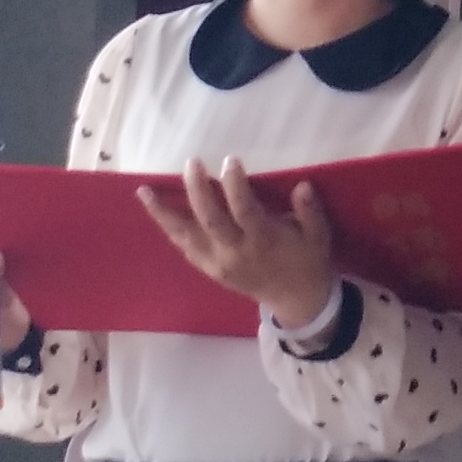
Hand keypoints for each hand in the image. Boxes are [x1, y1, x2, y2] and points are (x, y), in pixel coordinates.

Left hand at [134, 156, 339, 337]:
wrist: (295, 300)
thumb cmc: (307, 260)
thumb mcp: (318, 235)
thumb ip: (309, 211)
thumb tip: (302, 186)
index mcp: (263, 241)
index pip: (244, 210)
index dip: (235, 185)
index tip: (230, 160)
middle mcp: (235, 253)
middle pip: (210, 220)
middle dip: (197, 190)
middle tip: (192, 163)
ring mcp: (218, 263)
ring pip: (186, 236)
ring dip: (164, 213)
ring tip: (144, 191)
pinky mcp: (209, 269)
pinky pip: (185, 247)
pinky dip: (170, 228)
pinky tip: (156, 209)